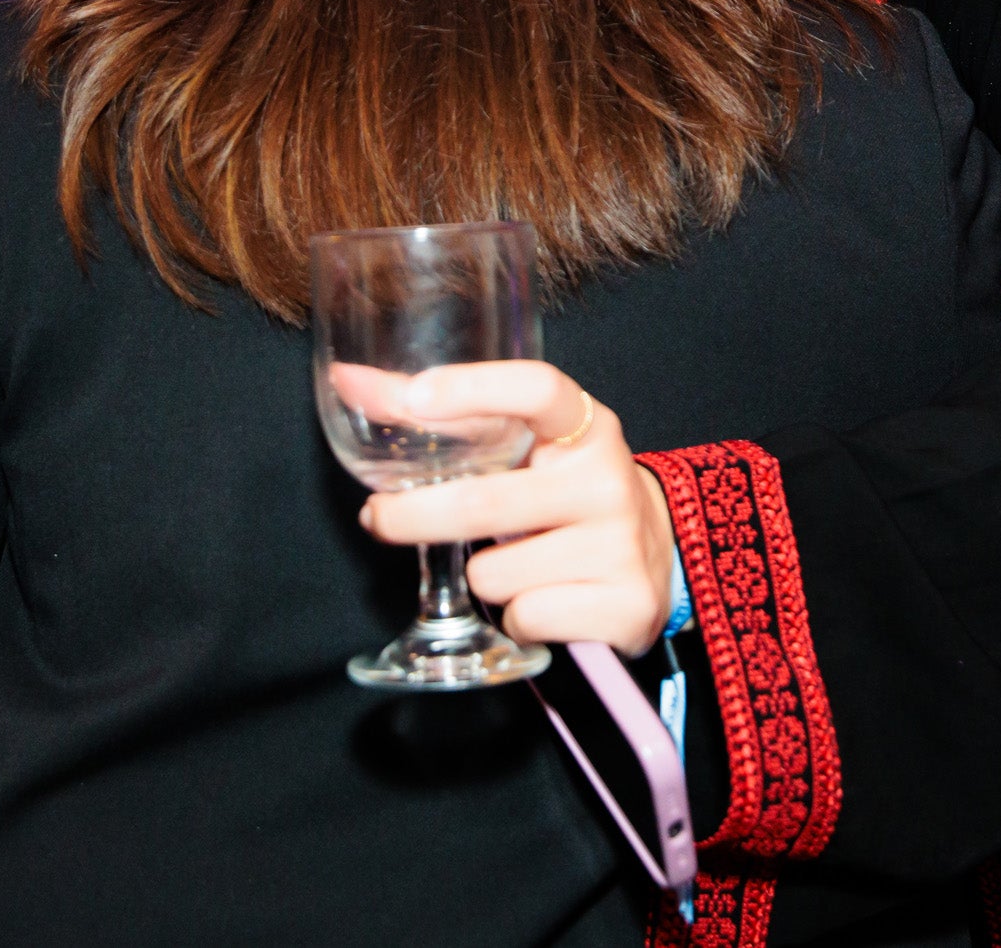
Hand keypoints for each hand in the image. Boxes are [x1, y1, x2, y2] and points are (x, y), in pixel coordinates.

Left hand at [358, 362, 676, 657]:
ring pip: (495, 573)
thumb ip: (440, 416)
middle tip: (377, 518)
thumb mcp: (523, 447)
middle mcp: (608, 478)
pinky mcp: (625, 604)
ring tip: (516, 562)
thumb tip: (347, 382)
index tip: (414, 397)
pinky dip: (517, 617)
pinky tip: (545, 596)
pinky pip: (524, 617)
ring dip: (483, 576)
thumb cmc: (562, 490)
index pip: (536, 388)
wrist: (653, 556)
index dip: (473, 388)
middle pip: (486, 501)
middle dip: (415, 516)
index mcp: (585, 425)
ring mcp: (620, 543)